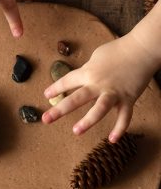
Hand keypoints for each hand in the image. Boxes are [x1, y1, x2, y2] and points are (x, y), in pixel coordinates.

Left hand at [42, 33, 157, 142]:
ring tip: (76, 131)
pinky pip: (124, 117)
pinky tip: (113, 139)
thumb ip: (87, 70)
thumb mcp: (96, 57)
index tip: (46, 95)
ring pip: (99, 109)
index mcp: (88, 72)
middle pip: (76, 98)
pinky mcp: (128, 99)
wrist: (142, 49)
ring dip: (87, 121)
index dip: (55, 88)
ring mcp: (113, 93)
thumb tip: (81, 77)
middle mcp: (98, 84)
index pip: (67, 81)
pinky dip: (120, 129)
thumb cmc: (118, 50)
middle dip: (59, 110)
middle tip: (46, 119)